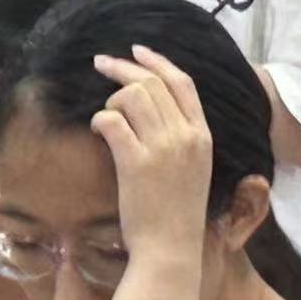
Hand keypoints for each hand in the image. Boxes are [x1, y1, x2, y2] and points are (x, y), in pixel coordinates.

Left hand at [90, 44, 210, 267]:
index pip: (182, 82)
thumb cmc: (177, 212)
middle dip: (123, 68)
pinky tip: (98, 130)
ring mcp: (162, 148)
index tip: (137, 50)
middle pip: (152, 83)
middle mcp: (186, 136)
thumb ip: (182, 136)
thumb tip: (152, 105)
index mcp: (203, 135)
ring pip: (132, 96)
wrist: (170, 249)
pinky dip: (99, 119)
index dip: (158, 61)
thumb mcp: (195, 167)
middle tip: (100, 63)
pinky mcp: (136, 162)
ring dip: (111, 98)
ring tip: (105, 114)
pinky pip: (111, 121)